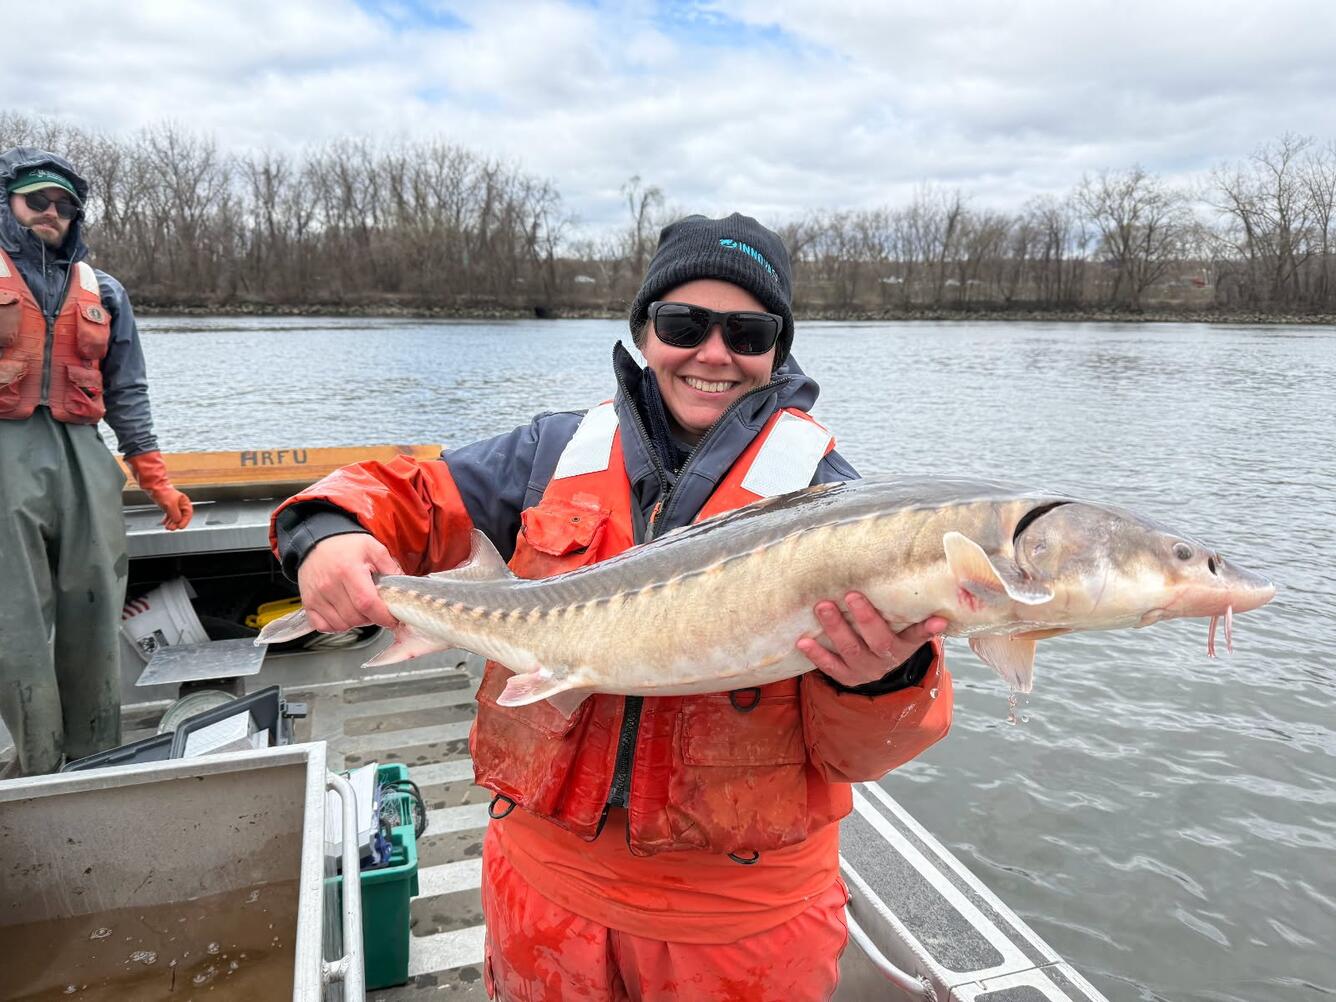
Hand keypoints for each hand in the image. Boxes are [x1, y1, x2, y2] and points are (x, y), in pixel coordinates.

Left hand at [124, 450, 191, 528]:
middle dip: (176, 523)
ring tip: (167, 527)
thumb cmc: (163, 492)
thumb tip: (178, 521)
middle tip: (171, 528)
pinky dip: (167, 520)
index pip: (188, 514)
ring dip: (171, 523)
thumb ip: (175, 514)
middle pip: (181, 517)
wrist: (153, 487)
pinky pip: (169, 515)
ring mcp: (174, 506)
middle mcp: (180, 504)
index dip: (185, 521)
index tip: (180, 527)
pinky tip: (164, 523)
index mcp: (184, 502)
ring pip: (175, 517)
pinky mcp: (167, 506)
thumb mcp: (170, 505)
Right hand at [297, 534, 403, 633]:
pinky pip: (324, 626)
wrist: (317, 540)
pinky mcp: (308, 603)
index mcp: (348, 570)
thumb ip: (391, 568)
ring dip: (355, 622)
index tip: (393, 619)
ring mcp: (316, 596)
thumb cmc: (346, 545)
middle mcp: (329, 585)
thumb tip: (404, 590)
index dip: (383, 616)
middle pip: (355, 617)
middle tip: (376, 609)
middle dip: (372, 619)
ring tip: (360, 609)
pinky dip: (336, 626)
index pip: (367, 603)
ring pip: (341, 625)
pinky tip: (344, 614)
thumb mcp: (373, 548)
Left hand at [797, 591, 946, 686]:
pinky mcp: (847, 677)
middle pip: (879, 641)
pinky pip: (831, 667)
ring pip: (851, 650)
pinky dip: (817, 654)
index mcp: (906, 644)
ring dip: (836, 629)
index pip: (918, 635)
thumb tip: (913, 570)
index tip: (938, 620)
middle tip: (851, 595)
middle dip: (865, 618)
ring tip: (822, 607)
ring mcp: (867, 669)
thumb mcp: (899, 623)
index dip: (927, 629)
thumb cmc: (886, 631)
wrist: (874, 665)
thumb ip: (904, 606)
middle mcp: (888, 658)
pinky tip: (803, 642)